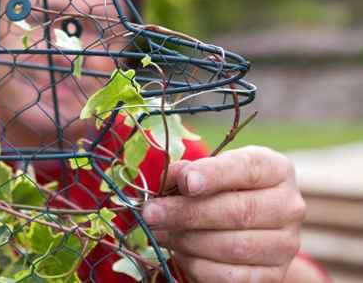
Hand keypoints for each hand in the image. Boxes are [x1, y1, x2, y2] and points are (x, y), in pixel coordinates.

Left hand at [142, 146, 305, 282]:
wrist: (251, 225)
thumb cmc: (224, 188)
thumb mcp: (210, 170)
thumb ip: (190, 171)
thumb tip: (170, 177)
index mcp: (275, 169)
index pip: (247, 168)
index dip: (215, 175)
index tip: (186, 182)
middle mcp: (289, 206)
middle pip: (237, 212)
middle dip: (186, 212)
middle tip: (151, 213)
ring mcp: (286, 244)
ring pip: (233, 247)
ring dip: (187, 241)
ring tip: (158, 232)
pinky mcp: (273, 274)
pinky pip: (231, 276)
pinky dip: (198, 265)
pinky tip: (179, 252)